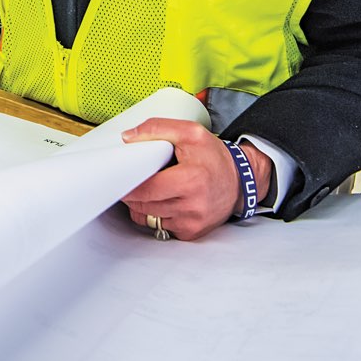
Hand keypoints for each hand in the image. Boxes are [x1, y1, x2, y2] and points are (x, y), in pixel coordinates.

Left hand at [120, 119, 271, 239]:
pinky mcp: (192, 232)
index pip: (145, 189)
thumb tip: (128, 137)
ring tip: (150, 188)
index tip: (120, 176)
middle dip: (131, 193)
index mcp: (191, 180)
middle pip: (142, 205)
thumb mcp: (190, 132)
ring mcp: (192, 222)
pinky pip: (161, 226)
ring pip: (148, 218)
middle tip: (132, 179)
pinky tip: (163, 200)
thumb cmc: (214, 156)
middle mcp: (192, 206)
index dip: (128, 183)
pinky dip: (156, 214)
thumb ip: (157, 128)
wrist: (240, 181)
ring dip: (142, 205)